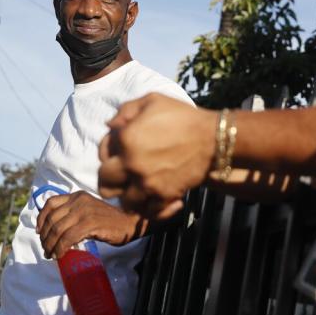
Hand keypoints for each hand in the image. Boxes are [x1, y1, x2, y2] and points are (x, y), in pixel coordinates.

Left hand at [36, 191, 146, 259]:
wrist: (129, 224)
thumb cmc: (109, 220)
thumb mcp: (89, 210)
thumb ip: (74, 214)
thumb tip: (55, 230)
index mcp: (77, 196)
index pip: (50, 203)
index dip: (41, 218)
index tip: (39, 231)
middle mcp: (79, 201)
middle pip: (52, 219)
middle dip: (45, 237)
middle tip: (45, 249)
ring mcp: (84, 211)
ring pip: (58, 230)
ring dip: (51, 245)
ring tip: (50, 254)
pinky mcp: (90, 223)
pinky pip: (68, 237)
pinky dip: (60, 248)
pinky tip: (60, 254)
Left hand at [98, 93, 213, 217]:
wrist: (213, 138)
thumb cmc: (183, 117)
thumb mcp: (153, 101)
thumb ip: (126, 110)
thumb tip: (110, 126)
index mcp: (126, 140)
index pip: (102, 155)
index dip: (107, 154)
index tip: (120, 153)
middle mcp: (132, 165)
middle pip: (106, 185)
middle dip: (112, 181)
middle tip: (123, 176)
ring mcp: (148, 184)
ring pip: (126, 204)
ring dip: (130, 198)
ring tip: (139, 190)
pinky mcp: (165, 196)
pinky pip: (150, 213)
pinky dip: (152, 210)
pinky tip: (157, 199)